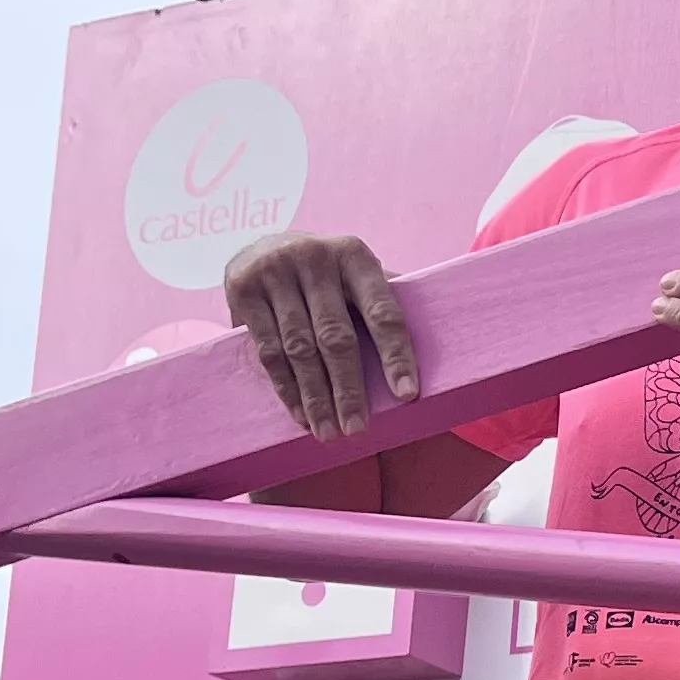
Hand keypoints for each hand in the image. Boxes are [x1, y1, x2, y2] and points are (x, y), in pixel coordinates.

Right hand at [225, 233, 422, 440]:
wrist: (262, 247)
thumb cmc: (327, 274)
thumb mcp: (356, 273)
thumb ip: (385, 301)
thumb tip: (438, 343)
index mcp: (354, 256)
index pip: (382, 313)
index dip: (396, 356)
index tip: (407, 396)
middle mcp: (313, 258)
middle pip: (336, 336)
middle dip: (349, 389)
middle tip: (358, 430)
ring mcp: (274, 272)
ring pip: (299, 349)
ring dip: (315, 397)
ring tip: (329, 432)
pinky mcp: (242, 289)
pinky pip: (268, 350)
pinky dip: (286, 388)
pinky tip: (301, 414)